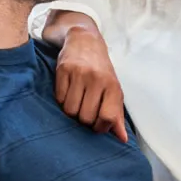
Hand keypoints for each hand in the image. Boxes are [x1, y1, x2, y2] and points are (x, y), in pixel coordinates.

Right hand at [50, 15, 127, 142]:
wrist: (85, 40)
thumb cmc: (101, 71)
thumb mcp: (113, 90)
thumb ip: (117, 115)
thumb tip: (122, 139)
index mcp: (113, 86)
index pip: (107, 117)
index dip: (100, 126)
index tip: (97, 123)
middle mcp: (97, 79)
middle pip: (85, 117)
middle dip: (84, 120)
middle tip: (85, 109)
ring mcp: (79, 74)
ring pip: (70, 110)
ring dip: (71, 111)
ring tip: (76, 100)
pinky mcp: (63, 70)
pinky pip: (58, 99)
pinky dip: (61, 100)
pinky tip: (67, 91)